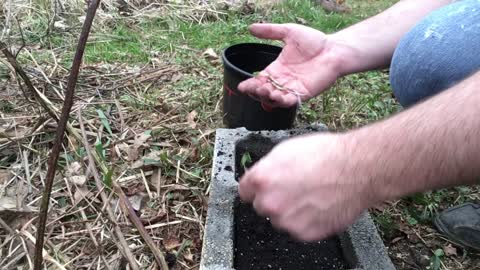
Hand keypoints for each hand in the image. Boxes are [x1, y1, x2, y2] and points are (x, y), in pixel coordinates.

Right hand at [238, 23, 347, 107]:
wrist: (334, 49)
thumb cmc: (314, 41)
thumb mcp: (289, 32)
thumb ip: (270, 31)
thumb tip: (251, 28)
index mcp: (277, 69)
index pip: (259, 80)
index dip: (250, 85)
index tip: (242, 86)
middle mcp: (282, 81)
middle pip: (263, 93)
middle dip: (256, 93)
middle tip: (256, 87)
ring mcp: (292, 89)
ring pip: (274, 99)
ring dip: (268, 98)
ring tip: (266, 90)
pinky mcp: (303, 94)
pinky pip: (289, 102)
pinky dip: (282, 102)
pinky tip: (277, 96)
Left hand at [238, 133, 374, 240]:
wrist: (356, 169)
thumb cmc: (326, 155)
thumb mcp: (286, 149)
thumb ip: (267, 167)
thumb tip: (262, 176)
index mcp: (261, 179)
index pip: (245, 191)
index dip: (256, 187)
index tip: (264, 187)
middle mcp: (269, 203)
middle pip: (262, 206)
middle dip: (274, 199)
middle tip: (294, 188)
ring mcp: (286, 221)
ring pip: (281, 219)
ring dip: (290, 211)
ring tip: (310, 195)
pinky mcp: (304, 233)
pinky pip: (298, 229)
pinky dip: (306, 221)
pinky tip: (318, 205)